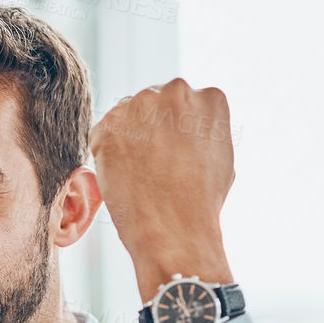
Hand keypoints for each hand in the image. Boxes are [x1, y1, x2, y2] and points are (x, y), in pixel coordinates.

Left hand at [87, 77, 235, 302]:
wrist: (175, 231)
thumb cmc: (201, 204)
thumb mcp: (220, 156)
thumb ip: (203, 129)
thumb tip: (188, 124)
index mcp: (210, 98)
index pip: (183, 104)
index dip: (175, 132)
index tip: (174, 154)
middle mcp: (176, 91)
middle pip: (154, 104)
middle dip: (151, 129)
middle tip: (154, 165)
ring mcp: (141, 104)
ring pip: (127, 117)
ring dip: (128, 139)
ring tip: (140, 174)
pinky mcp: (109, 123)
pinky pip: (103, 134)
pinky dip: (107, 153)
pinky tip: (124, 176)